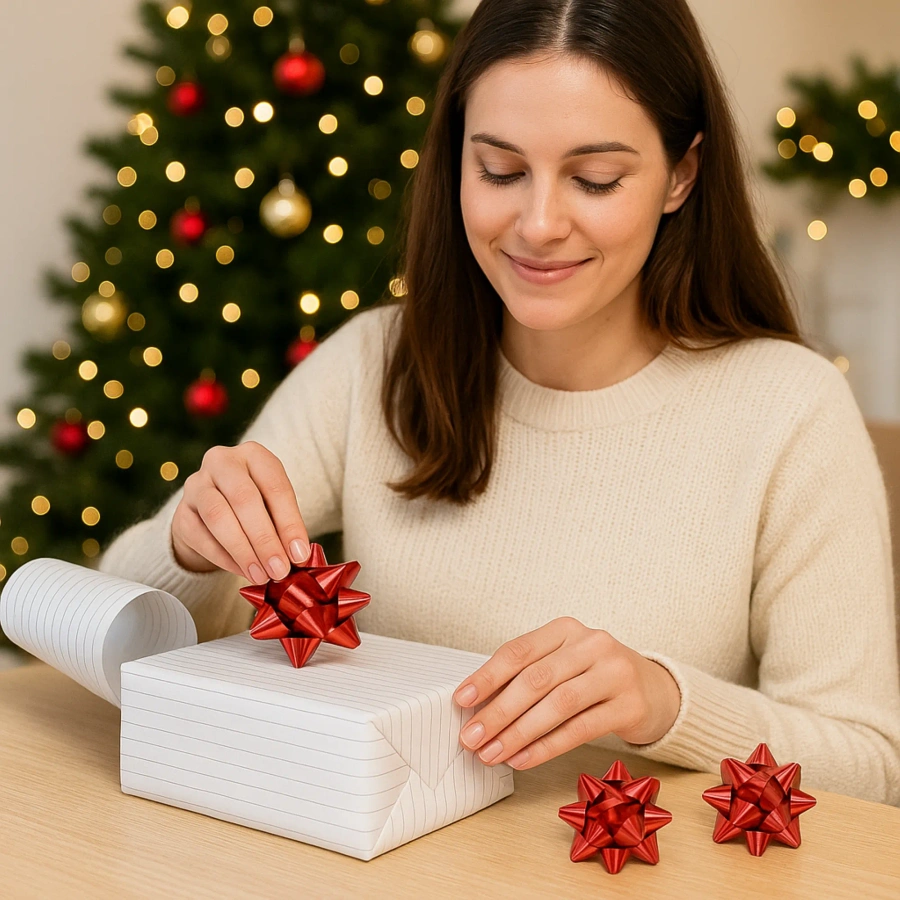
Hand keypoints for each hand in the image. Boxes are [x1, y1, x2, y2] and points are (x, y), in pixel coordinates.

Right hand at [171, 441, 310, 582]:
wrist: (212, 510)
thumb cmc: (254, 506)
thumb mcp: (274, 506)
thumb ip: (284, 527)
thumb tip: (297, 557)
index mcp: (254, 455)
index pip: (275, 487)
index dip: (289, 523)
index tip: (300, 554)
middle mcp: (222, 462)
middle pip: (244, 499)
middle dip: (264, 539)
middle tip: (279, 569)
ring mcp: (197, 484)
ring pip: (218, 516)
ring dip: (243, 550)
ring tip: (261, 575)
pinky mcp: (181, 511)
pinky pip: (200, 536)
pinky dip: (224, 558)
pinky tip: (242, 571)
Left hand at [452, 617, 680, 769]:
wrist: (656, 691)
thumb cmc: (595, 678)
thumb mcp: (563, 665)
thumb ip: (526, 678)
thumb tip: (478, 708)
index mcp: (566, 629)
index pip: (519, 651)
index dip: (487, 676)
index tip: (461, 701)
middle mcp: (592, 644)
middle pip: (536, 679)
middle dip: (498, 711)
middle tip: (471, 737)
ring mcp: (614, 673)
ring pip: (558, 705)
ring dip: (519, 733)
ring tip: (491, 753)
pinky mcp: (630, 705)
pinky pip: (581, 730)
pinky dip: (547, 747)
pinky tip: (523, 759)